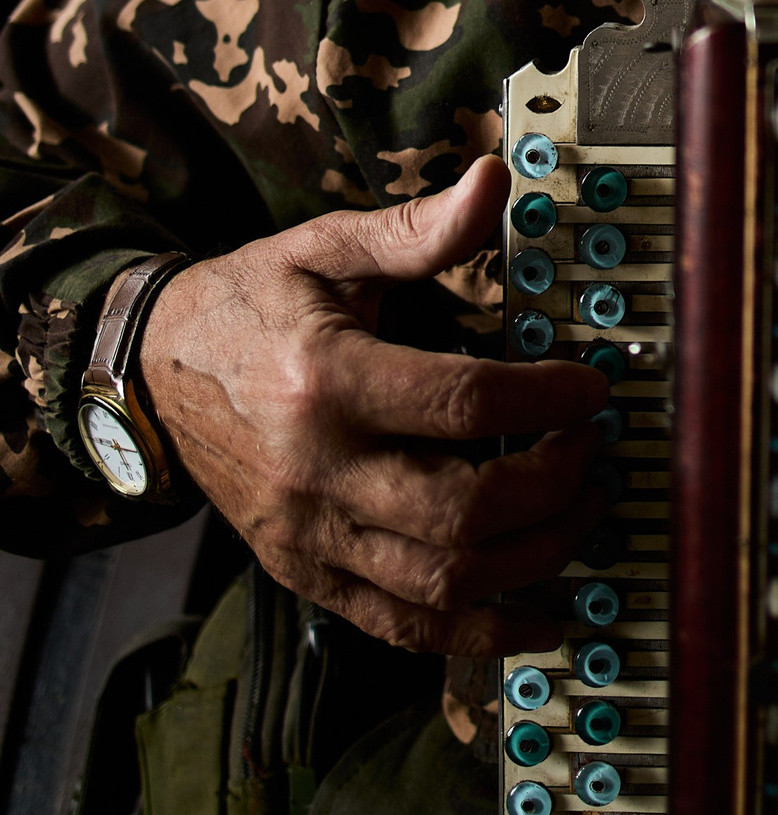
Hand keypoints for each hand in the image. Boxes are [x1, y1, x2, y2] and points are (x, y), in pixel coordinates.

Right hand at [142, 156, 610, 655]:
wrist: (148, 374)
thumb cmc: (248, 305)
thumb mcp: (325, 248)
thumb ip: (417, 231)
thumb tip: (494, 181)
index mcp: (325, 380)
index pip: (462, 404)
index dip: (547, 400)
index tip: (593, 389)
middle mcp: (316, 470)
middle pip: (461, 510)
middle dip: (552, 487)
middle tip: (592, 451)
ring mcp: (308, 535)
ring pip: (442, 581)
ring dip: (536, 558)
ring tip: (582, 514)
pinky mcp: (304, 575)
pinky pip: (402, 627)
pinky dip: (482, 632)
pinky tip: (542, 612)